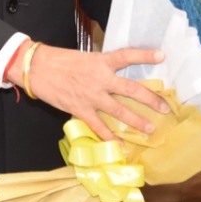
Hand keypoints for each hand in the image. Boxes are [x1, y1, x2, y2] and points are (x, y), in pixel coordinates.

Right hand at [25, 45, 168, 142]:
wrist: (35, 68)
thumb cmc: (58, 60)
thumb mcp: (83, 57)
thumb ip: (99, 66)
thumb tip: (113, 73)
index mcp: (100, 61)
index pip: (126, 56)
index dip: (144, 55)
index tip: (161, 56)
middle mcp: (100, 79)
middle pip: (131, 90)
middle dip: (150, 99)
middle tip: (165, 108)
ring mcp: (91, 96)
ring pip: (119, 111)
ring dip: (136, 121)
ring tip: (150, 129)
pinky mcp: (80, 109)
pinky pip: (98, 126)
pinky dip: (109, 137)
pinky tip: (119, 146)